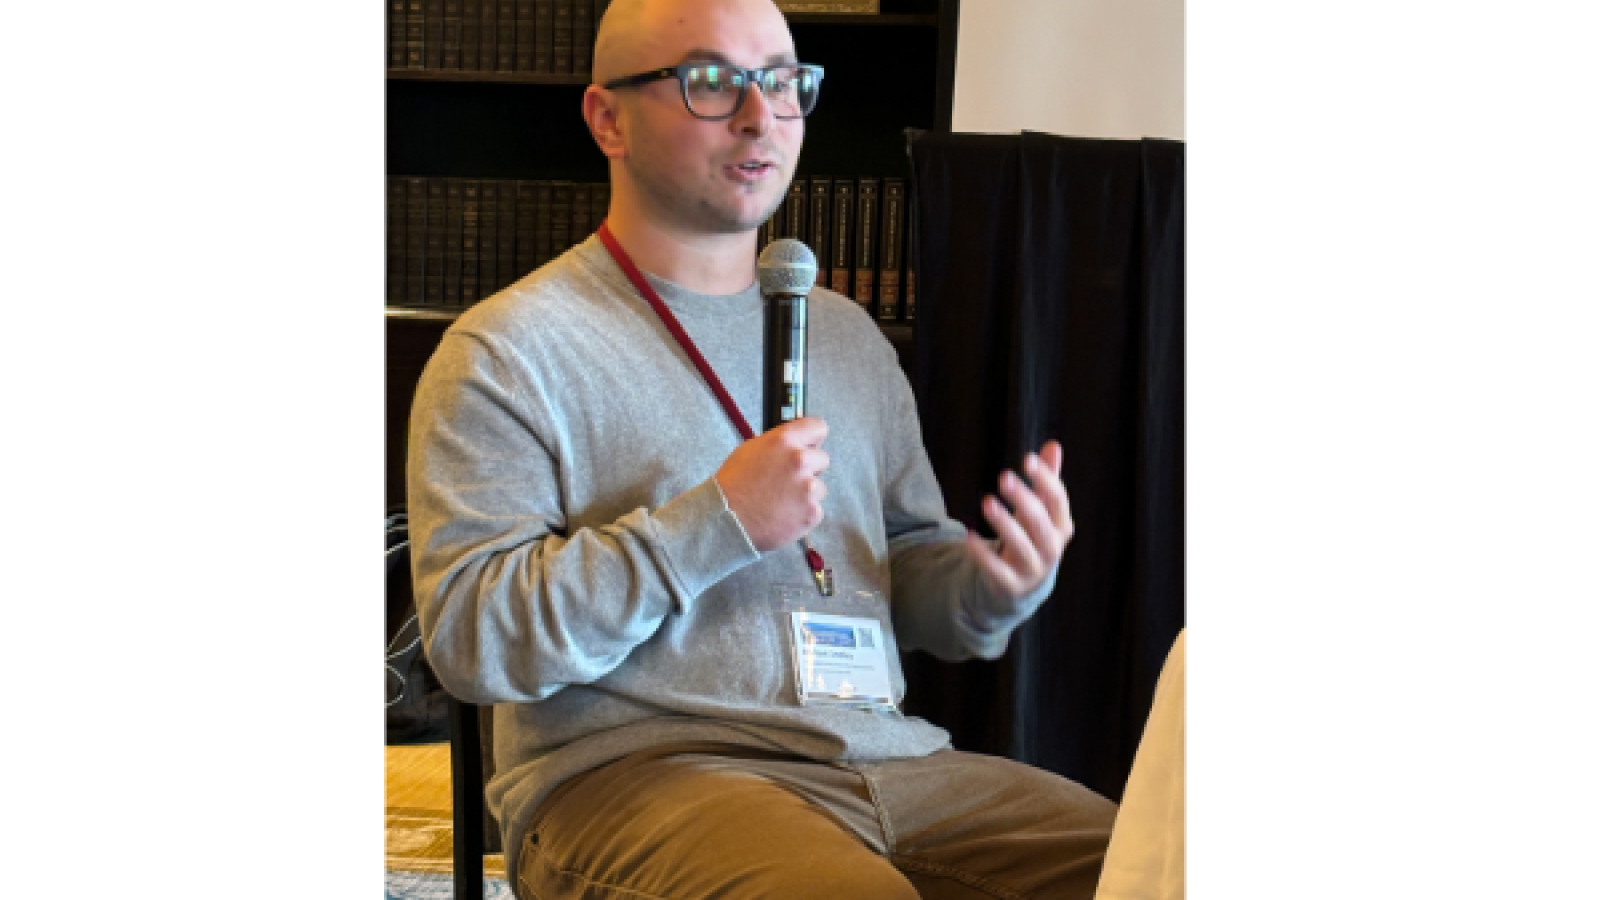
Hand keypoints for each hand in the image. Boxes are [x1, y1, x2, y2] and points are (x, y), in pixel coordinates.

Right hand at [715, 417, 829, 551]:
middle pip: (822, 459)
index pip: (818, 427)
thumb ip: (777, 445)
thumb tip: (793, 444)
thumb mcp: (750, 450)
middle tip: (788, 481)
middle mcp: (799, 460)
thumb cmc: (733, 486)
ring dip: (806, 493)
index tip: (810, 446)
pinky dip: (803, 514)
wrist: (726, 519)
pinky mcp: (812, 512)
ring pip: (820, 487)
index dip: (813, 439)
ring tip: (782, 502)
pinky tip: (784, 515)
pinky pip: (816, 510)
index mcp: (784, 440)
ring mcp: (808, 487)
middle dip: (809, 469)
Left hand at [965, 440, 1073, 600]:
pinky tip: (968, 535)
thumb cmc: (1033, 536)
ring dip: (1004, 523)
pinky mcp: (1011, 584)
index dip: (1046, 480)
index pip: (1058, 501)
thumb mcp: (1041, 511)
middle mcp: (1052, 549)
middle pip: (1040, 522)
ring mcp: (1033, 569)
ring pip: (1021, 546)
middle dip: (1023, 499)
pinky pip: (997, 569)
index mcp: (1062, 528)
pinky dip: (982, 554)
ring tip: (987, 501)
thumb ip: (1046, 480)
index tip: (1028, 459)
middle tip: (1003, 476)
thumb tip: (1053, 445)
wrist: (1025, 582)